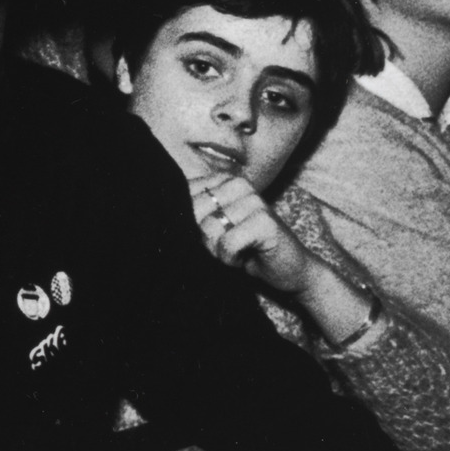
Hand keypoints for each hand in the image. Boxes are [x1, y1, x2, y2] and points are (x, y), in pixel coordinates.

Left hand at [187, 171, 317, 295]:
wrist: (287, 270)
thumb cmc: (244, 249)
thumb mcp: (212, 228)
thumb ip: (191, 215)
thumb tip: (161, 212)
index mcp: (222, 180)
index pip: (182, 195)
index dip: (188, 224)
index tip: (212, 234)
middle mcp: (238, 184)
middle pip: (193, 212)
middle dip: (203, 239)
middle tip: (226, 245)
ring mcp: (254, 200)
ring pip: (208, 229)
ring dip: (218, 251)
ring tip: (237, 250)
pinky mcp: (265, 221)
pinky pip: (226, 244)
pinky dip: (231, 259)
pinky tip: (246, 258)